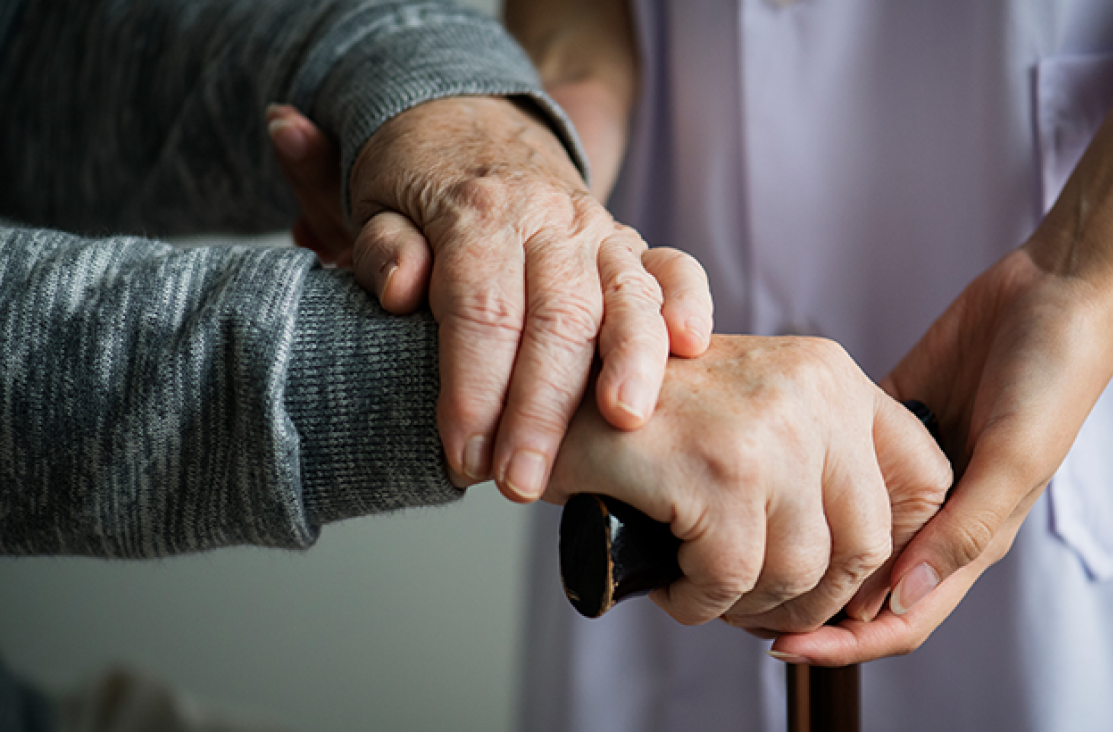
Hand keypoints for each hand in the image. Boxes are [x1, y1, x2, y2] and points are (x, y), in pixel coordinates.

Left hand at [266, 100, 713, 498]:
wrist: (471, 128)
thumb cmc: (421, 186)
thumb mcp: (376, 205)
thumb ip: (385, 249)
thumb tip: (404, 289)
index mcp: (479, 213)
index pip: (481, 310)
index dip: (474, 389)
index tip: (464, 457)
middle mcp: (549, 219)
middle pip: (557, 317)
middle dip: (542, 408)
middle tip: (522, 481)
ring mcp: (599, 231)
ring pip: (625, 296)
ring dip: (629, 363)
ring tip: (623, 422)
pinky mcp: (632, 245)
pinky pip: (674, 267)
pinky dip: (688, 303)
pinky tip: (691, 347)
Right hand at [544, 335, 951, 631]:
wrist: (551, 393)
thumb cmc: (652, 419)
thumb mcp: (757, 413)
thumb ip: (823, 462)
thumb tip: (880, 570)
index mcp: (832, 375)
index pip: (924, 478)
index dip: (896, 549)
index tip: (847, 581)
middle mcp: (813, 393)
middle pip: (866, 544)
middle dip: (814, 598)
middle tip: (760, 605)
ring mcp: (768, 430)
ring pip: (800, 572)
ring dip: (748, 604)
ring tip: (705, 588)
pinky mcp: (717, 471)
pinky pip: (731, 581)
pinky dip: (699, 603)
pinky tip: (673, 584)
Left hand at [769, 247, 1112, 665]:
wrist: (1058, 290)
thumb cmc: (1053, 376)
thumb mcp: (1015, 457)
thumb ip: (964, 530)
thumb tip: (901, 599)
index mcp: (971, 537)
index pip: (901, 617)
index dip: (845, 644)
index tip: (780, 647)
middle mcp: (936, 513)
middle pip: (863, 584)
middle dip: (808, 605)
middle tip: (741, 603)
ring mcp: (910, 469)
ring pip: (845, 528)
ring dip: (803, 544)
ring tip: (743, 545)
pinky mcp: (891, 421)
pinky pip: (840, 460)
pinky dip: (808, 475)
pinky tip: (767, 474)